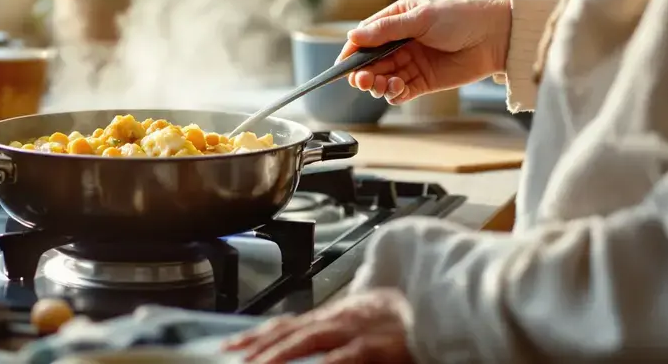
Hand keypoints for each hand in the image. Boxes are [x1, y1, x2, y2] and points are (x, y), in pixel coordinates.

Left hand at [222, 289, 413, 362]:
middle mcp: (337, 320)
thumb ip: (330, 335)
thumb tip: (299, 339)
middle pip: (290, 331)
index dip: (257, 335)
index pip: (286, 325)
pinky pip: (347, 355)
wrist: (436, 309)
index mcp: (332, 318)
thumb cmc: (398, 323)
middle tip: (233, 357)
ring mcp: (355, 331)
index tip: (231, 346)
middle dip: (259, 346)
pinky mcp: (376, 346)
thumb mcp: (358, 325)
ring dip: (280, 353)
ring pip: (309, 339)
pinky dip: (328, 362)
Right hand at [338, 0, 511, 103]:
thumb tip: (354, 36)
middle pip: (371, 62)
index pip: (365, 38)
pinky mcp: (423, 82)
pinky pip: (400, 92)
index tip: (343, 65)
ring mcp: (411, 63)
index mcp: (395, 21)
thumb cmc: (460, 17)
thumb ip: (387, 30)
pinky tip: (398, 88)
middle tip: (362, 78)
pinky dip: (394, 93)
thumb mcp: (420, 18)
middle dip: (363, 72)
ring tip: (382, 84)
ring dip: (377, 84)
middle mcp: (399, 43)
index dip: (352, 52)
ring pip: (383, 78)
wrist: (495, 36)